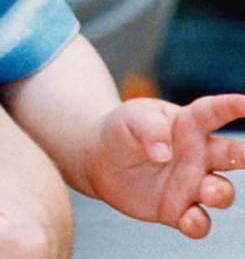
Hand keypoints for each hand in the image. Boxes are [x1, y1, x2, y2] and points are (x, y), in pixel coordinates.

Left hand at [86, 93, 244, 237]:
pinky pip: (198, 221)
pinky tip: (190, 220)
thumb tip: (164, 154)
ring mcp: (192, 183)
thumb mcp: (131, 119)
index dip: (232, 107)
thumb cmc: (123, 130)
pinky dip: (198, 224)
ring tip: (208, 193)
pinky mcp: (179, 209)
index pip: (215, 112)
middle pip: (231, 156)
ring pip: (220, 192)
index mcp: (189, 124)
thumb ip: (150, 129)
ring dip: (220, 194)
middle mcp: (199, 155)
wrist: (100, 159)